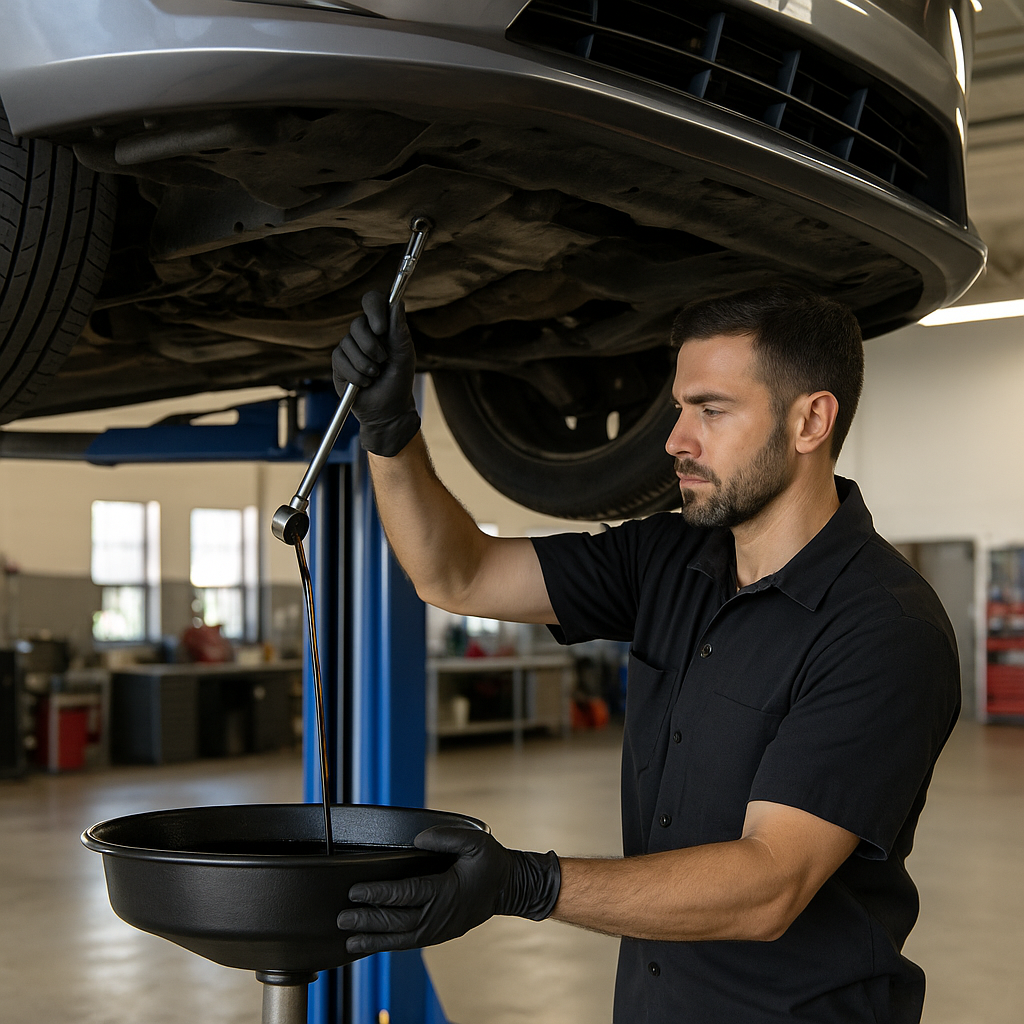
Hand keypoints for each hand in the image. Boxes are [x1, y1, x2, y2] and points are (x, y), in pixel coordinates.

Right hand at [332, 290, 419, 456]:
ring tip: (376, 376)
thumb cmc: (399, 381)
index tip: (381, 329)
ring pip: (348, 343)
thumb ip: (400, 330)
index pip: (373, 301)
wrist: (388, 410)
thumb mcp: (404, 355)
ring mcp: (349, 347)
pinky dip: (356, 374)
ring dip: (365, 364)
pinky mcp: (338, 363)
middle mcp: (364, 333)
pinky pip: (340, 360)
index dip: (374, 310)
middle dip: (371, 346)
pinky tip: (365, 383)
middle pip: (357, 324)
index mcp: (383, 326)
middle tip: (383, 361)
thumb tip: (396, 302)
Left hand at [336, 825, 560, 953]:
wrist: (510, 888)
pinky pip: (410, 942)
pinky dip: (388, 944)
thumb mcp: (475, 842)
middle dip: (368, 919)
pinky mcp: (439, 934)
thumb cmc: (491, 863)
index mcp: (447, 891)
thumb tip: (418, 839)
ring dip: (374, 938)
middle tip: (343, 917)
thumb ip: (446, 837)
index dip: (380, 893)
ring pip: (401, 938)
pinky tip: (371, 943)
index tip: (357, 891)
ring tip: (349, 939)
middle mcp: (440, 914)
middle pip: (398, 920)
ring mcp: (439, 928)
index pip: (406, 894)